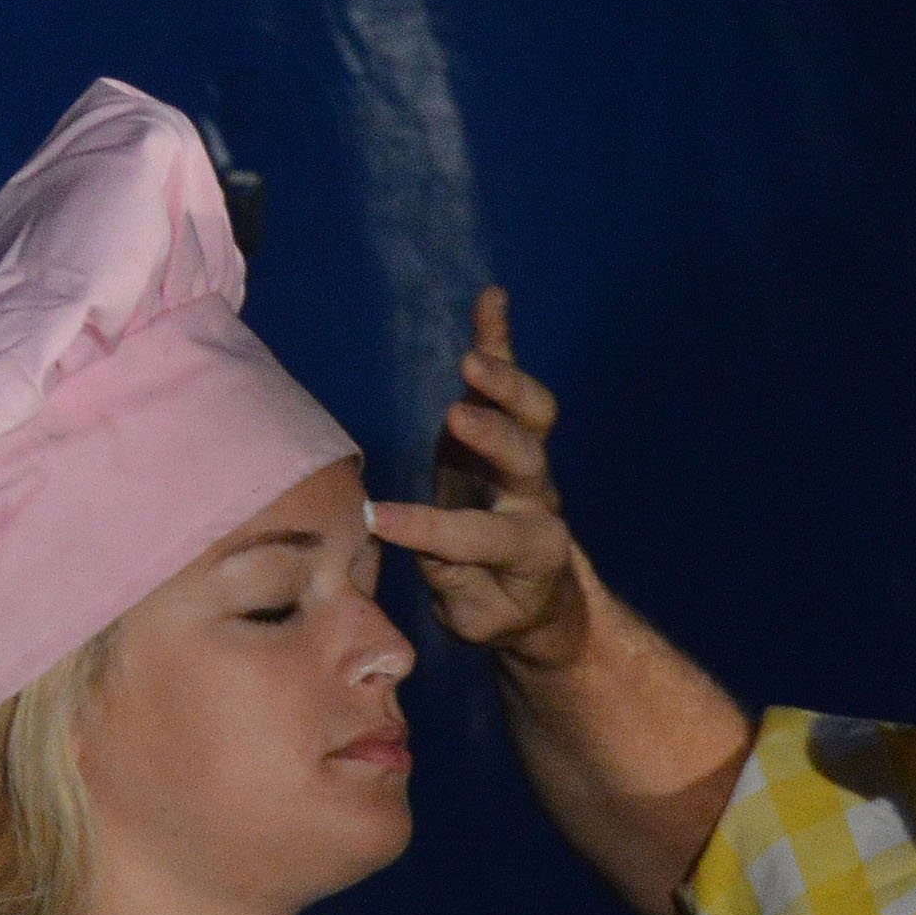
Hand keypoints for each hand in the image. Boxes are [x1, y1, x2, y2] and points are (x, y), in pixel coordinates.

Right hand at [369, 286, 591, 670]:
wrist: (539, 594)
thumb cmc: (495, 606)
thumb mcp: (473, 616)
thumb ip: (445, 580)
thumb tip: (391, 538)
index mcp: (530, 549)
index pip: (478, 534)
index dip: (428, 529)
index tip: (376, 520)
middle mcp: (537, 496)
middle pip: (525, 458)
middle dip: (493, 436)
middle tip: (456, 417)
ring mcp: (529, 460)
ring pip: (531, 415)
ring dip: (503, 382)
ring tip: (471, 359)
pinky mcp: (515, 430)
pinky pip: (514, 382)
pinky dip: (502, 341)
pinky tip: (493, 299)